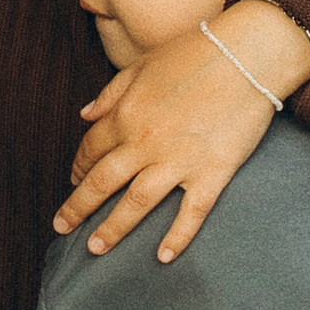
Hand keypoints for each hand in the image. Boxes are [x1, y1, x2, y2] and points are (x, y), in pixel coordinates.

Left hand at [55, 0, 309, 263]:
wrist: (248, 53)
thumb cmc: (195, 51)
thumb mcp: (143, 64)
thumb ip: (111, 93)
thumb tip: (85, 116)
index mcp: (126, 114)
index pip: (92, 149)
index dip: (78, 167)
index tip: (73, 180)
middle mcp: (146, 142)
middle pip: (103, 183)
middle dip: (78, 207)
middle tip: (61, 228)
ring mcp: (178, 161)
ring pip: (136, 203)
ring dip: (113, 228)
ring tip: (94, 248)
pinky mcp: (212, 172)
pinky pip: (190, 212)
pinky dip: (177, 237)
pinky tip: (162, 257)